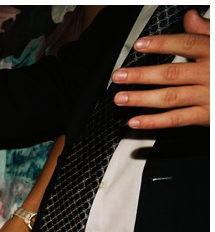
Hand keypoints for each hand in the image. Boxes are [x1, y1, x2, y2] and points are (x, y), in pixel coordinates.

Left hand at [115, 8, 208, 129]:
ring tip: (120, 98)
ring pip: (170, 97)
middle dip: (143, 74)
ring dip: (142, 98)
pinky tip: (135, 121)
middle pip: (172, 73)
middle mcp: (209, 73)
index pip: (186, 44)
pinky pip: (176, 120)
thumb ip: (205, 32)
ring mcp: (206, 96)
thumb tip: (188, 16)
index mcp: (213, 52)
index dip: (162, 43)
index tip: (139, 45)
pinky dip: (154, 122)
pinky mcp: (205, 116)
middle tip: (119, 76)